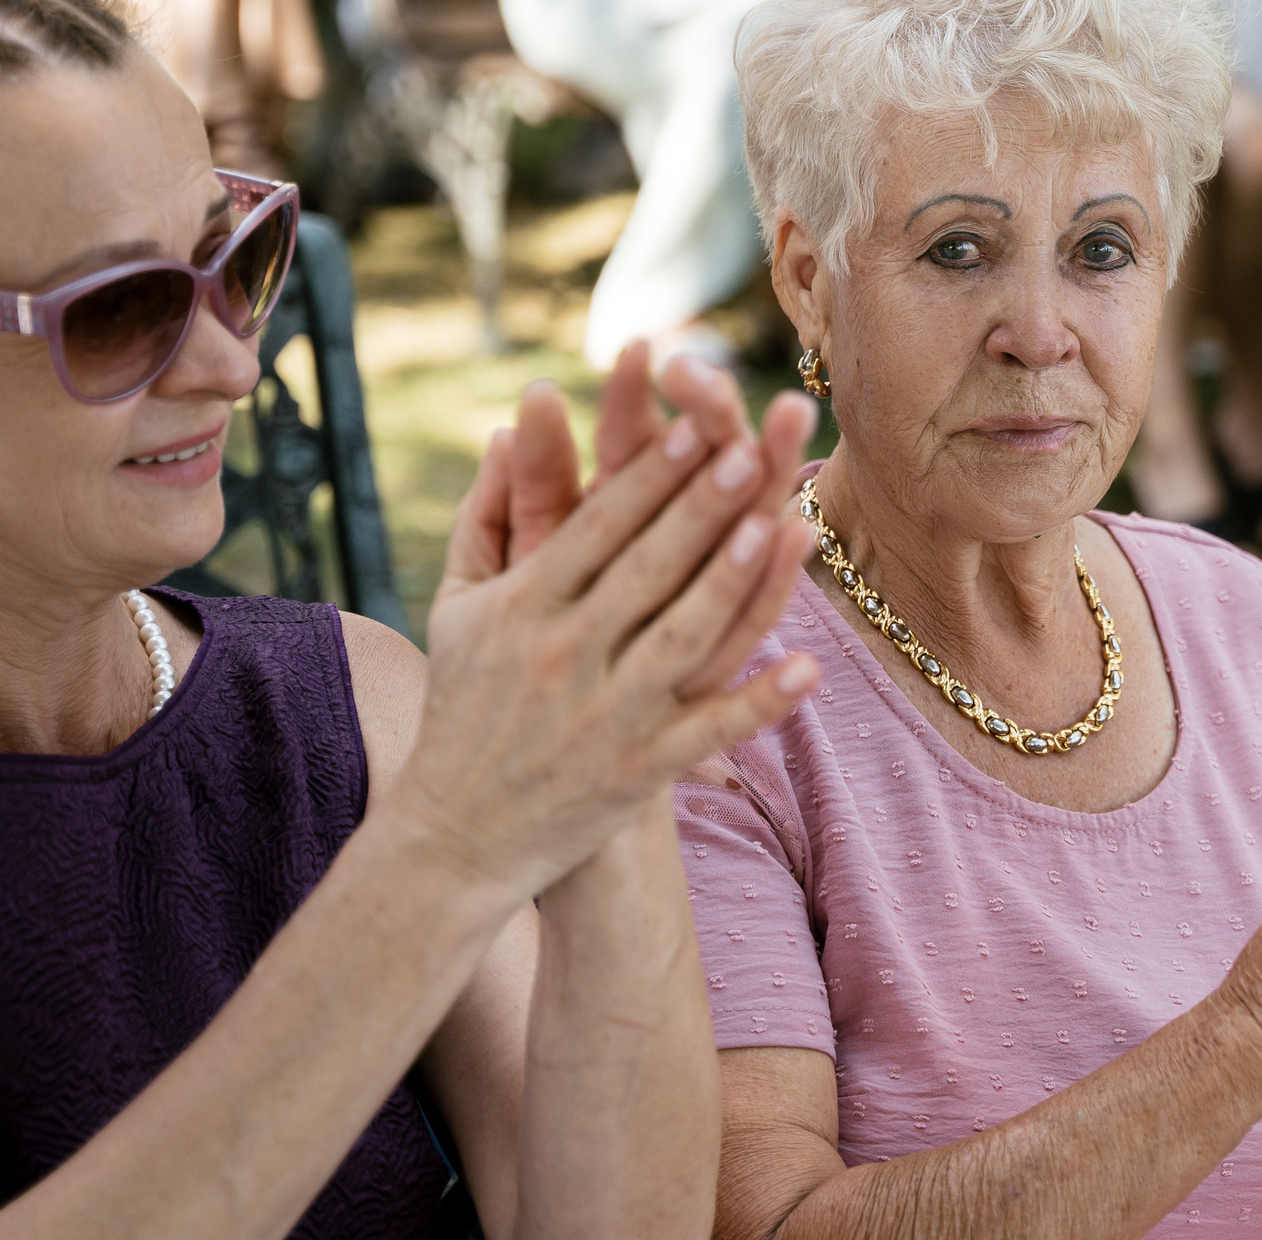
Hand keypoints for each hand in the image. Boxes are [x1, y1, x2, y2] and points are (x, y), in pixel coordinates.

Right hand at [397, 376, 821, 900]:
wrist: (451, 836)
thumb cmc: (462, 704)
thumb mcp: (458, 608)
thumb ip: (486, 518)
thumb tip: (509, 432)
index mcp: (521, 607)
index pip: (595, 528)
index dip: (649, 477)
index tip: (695, 425)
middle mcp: (561, 654)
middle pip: (645, 568)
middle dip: (700, 507)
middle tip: (750, 448)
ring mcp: (602, 715)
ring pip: (679, 638)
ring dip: (731, 582)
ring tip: (779, 526)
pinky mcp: (636, 771)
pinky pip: (707, 731)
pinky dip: (759, 701)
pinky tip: (810, 666)